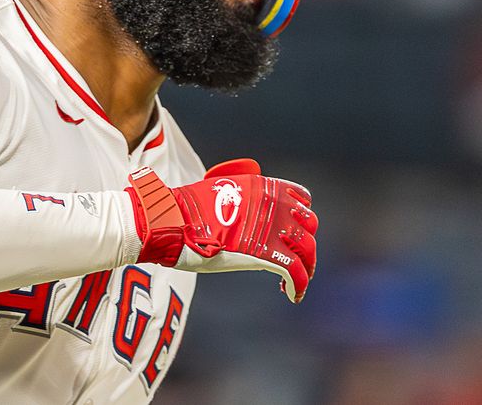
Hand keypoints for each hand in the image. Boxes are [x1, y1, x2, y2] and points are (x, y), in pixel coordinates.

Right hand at [124, 159, 317, 302]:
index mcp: (262, 186)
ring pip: (307, 250)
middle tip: (298, 260)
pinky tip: (292, 294)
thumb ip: (240, 197)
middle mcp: (273, 204)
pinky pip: (294, 271)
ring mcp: (271, 229)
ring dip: (306, 267)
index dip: (301, 216)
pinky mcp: (265, 254)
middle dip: (306, 244)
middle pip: (309, 225)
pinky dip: (298, 285)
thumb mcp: (219, 190)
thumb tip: (243, 212)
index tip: (294, 231)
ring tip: (297, 282)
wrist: (173, 222)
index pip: (301, 197)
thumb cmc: (186, 210)